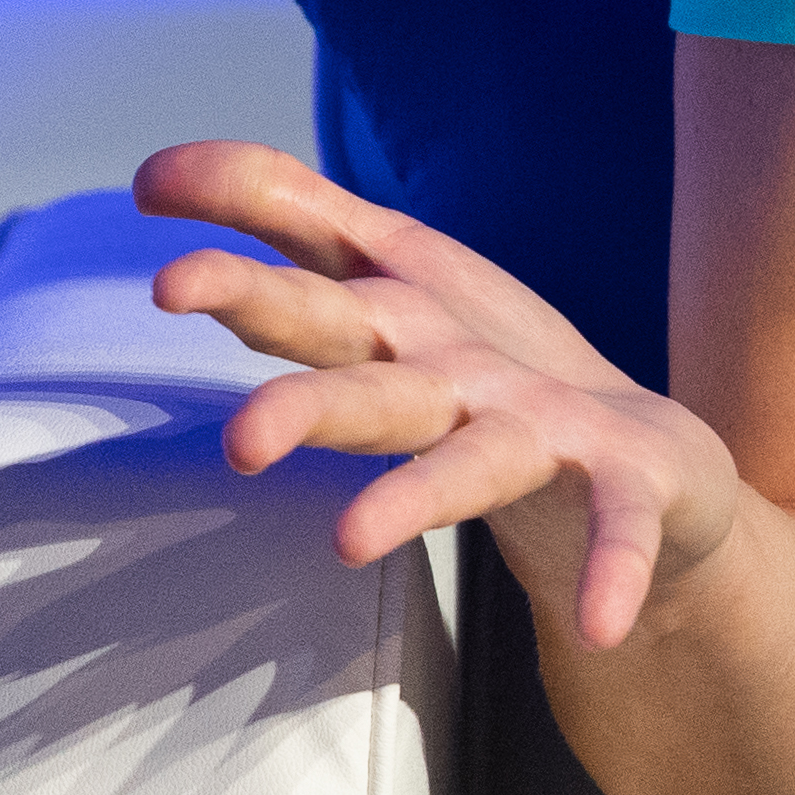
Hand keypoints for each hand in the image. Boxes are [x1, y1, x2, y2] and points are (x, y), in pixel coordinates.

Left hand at [135, 139, 741, 650]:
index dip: (248, 282)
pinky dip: (613, 563)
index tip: (171, 282)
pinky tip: (601, 619)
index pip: (311, 289)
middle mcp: (462, 371)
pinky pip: (617, 526)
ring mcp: (545, 426)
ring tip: (356, 542)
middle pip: (374, 384)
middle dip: (314, 403)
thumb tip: (148, 174)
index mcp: (399, 327)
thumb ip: (282, 220)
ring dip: (424, 494)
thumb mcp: (379, 290)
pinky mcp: (625, 483)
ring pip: (476, 460)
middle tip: (243, 440)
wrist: (646, 460)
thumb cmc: (484, 369)